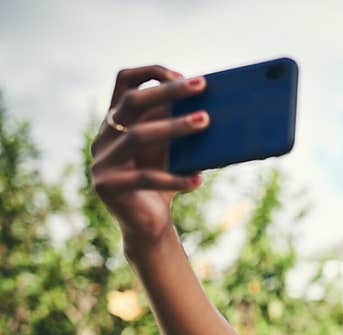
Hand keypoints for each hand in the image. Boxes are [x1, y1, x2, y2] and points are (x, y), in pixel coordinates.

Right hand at [90, 65, 209, 250]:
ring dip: (174, 126)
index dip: (150, 72)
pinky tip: (199, 180)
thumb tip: (212, 107)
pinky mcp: (108, 187)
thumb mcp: (171, 153)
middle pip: (131, 102)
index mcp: (115, 122)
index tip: (182, 74)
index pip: (123, 81)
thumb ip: (178, 129)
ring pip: (137, 135)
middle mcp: (103, 137)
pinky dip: (175, 179)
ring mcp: (101, 162)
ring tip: (205, 121)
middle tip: (201, 85)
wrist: (148, 227)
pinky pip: (145, 178)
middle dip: (167, 91)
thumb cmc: (163, 184)